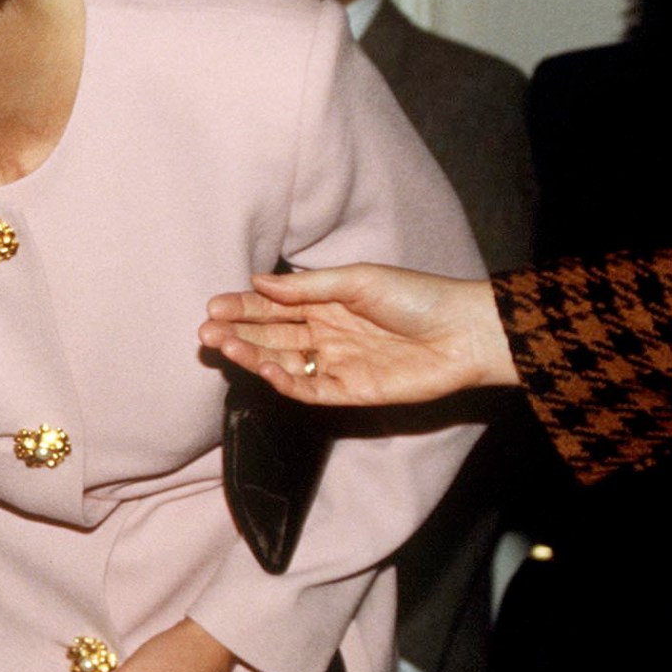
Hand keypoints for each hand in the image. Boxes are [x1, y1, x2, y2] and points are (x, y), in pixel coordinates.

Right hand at [199, 264, 514, 404]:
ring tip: (222, 346)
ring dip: (251, 355)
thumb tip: (258, 281)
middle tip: (206, 330)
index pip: (274, 306)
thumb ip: (307, 287)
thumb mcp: (358, 279)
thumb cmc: (416, 296)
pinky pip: (308, 389)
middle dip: (237, 332)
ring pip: (281, 362)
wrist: (464, 332)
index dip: (243, 306)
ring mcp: (335, 363)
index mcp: (326, 303)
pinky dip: (284, 382)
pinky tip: (265, 369)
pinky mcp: (349, 391)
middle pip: (270, 334)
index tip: (214, 305)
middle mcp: (325, 333)